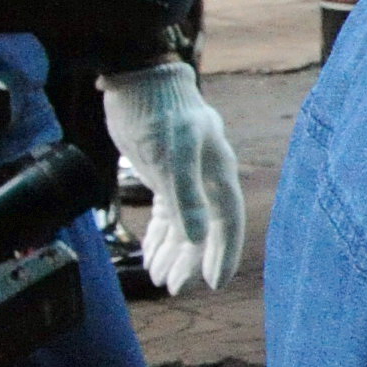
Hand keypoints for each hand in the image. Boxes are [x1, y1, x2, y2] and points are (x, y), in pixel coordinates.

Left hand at [98, 61, 246, 292]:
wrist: (137, 79)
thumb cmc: (158, 113)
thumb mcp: (171, 155)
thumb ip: (186, 197)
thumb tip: (198, 239)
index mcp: (218, 174)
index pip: (228, 222)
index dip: (223, 253)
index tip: (213, 283)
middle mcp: (207, 179)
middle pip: (207, 229)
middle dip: (192, 260)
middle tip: (174, 287)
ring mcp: (187, 177)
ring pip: (185, 224)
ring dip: (173, 252)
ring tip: (158, 277)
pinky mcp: (165, 173)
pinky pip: (168, 213)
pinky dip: (160, 235)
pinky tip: (150, 254)